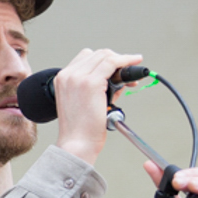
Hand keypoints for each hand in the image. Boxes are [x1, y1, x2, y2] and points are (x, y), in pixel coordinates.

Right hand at [52, 48, 143, 164]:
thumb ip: (98, 87)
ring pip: (105, 56)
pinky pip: (112, 63)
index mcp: (62, 79)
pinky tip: (134, 67)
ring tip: (132, 76)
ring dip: (122, 61)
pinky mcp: (91, 83)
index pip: (86, 57)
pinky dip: (125, 62)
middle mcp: (67, 75)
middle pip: (97, 54)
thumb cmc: (80, 129)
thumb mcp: (84, 102)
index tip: (118, 67)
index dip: (105, 60)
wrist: (76, 143)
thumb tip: (119, 80)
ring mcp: (78, 77)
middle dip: (116, 60)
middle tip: (129, 72)